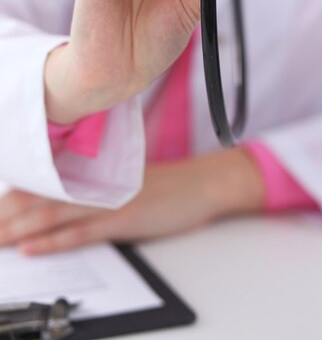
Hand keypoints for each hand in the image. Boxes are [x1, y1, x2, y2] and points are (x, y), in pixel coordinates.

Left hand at [0, 148, 264, 254]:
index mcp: (95, 172)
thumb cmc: (166, 184)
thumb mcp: (126, 180)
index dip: (13, 196)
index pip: (43, 182)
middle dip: (6, 216)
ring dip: (18, 229)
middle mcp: (97, 184)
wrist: (201, 183)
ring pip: (52, 215)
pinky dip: (52, 242)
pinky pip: (80, 233)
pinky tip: (30, 248)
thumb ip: (95, 186)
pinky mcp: (122, 220)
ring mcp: (108, 201)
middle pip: (40, 199)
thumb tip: (61, 197)